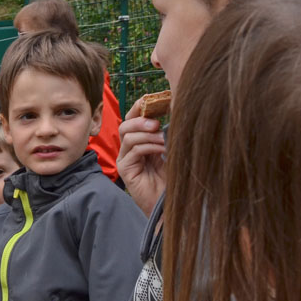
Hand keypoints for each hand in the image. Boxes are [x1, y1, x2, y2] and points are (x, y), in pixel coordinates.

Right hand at [117, 100, 167, 216]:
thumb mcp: (174, 148)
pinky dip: (147, 146)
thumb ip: (170, 132)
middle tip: (157, 123)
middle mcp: (130, 148)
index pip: (135, 118)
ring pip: (128, 135)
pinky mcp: (125, 169)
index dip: (142, 107)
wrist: (172, 200)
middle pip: (126, 124)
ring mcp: (126, 159)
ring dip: (147, 134)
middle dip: (141, 119)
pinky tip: (161, 149)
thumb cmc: (174, 176)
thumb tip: (175, 108)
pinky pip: (132, 151)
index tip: (157, 100)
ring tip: (163, 139)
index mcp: (141, 140)